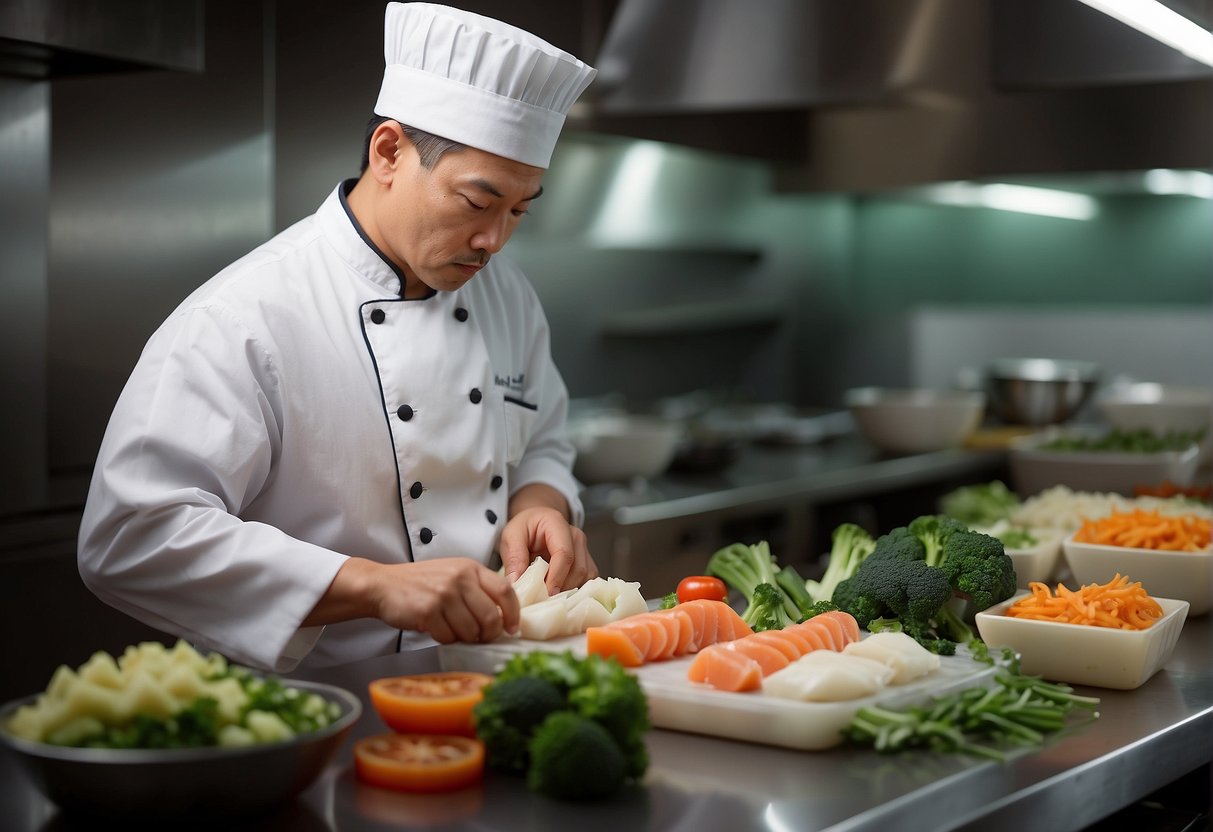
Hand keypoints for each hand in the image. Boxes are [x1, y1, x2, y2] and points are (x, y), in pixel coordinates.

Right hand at [305, 557, 519, 643]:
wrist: (382, 585)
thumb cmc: (420, 583)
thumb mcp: (453, 573)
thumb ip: (477, 587)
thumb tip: (503, 616)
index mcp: (470, 568)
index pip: (505, 591)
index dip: (513, 613)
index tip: (512, 628)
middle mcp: (460, 579)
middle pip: (491, 616)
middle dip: (489, 634)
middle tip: (482, 638)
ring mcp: (444, 594)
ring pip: (471, 630)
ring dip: (466, 638)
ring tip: (455, 632)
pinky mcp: (428, 611)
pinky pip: (449, 637)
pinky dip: (446, 639)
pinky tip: (438, 630)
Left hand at [499, 506, 597, 594]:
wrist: (534, 525)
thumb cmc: (524, 530)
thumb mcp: (510, 538)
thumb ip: (514, 558)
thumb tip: (516, 583)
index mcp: (557, 524)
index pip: (564, 554)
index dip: (556, 577)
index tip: (545, 594)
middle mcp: (576, 537)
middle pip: (577, 569)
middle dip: (560, 588)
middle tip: (541, 599)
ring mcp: (584, 550)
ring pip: (584, 578)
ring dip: (567, 591)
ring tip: (546, 597)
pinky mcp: (587, 563)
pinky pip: (586, 582)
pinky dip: (572, 592)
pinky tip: (556, 594)